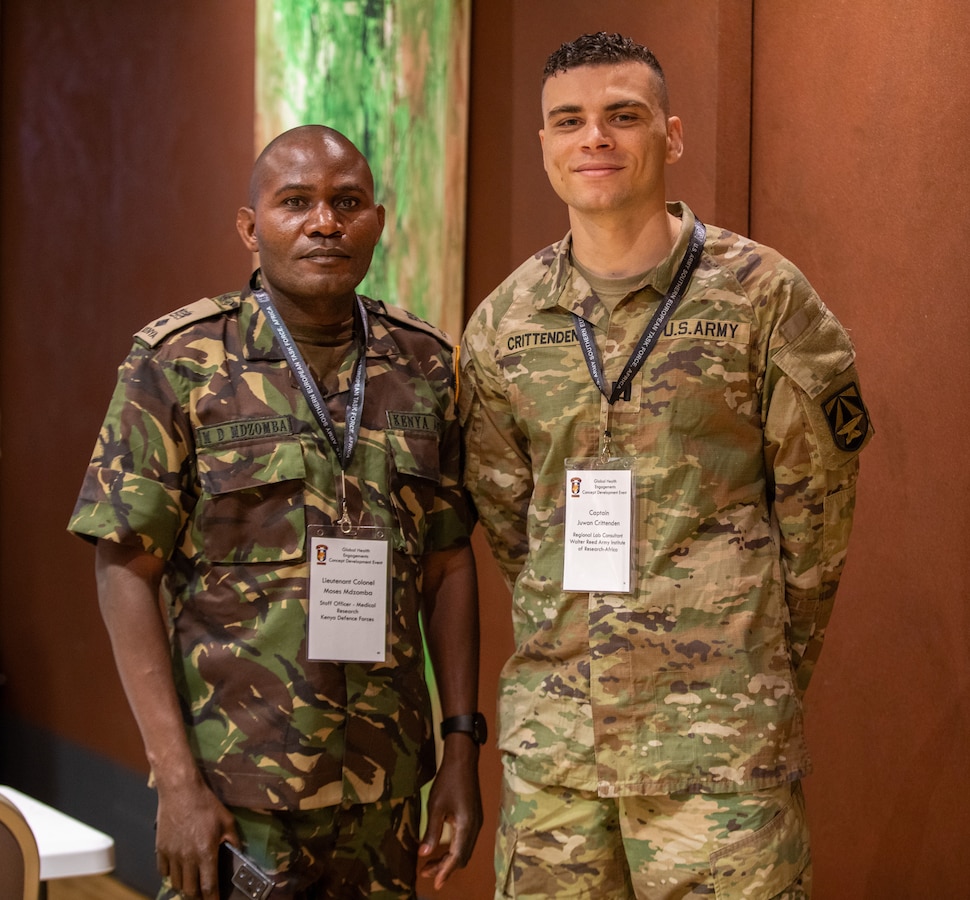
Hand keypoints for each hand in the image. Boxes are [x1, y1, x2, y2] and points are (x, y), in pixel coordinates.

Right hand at [155, 775, 238, 899]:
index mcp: (206, 852)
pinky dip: (170, 875)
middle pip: (191, 890)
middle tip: (204, 895)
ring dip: (184, 886)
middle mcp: (187, 858)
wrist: (180, 791)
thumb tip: (238, 854)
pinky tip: (177, 870)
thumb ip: (233, 840)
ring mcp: (172, 854)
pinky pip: (163, 871)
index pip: (209, 886)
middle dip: (198, 897)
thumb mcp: (227, 821)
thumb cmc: (206, 804)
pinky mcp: (160, 849)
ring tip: (191, 883)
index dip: (212, 899)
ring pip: (176, 883)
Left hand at [417, 738, 482, 889]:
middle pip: (462, 857)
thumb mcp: (436, 806)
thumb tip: (423, 854)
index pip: (456, 857)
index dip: (445, 871)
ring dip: (449, 859)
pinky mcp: (474, 817)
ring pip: (465, 850)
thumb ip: (432, 832)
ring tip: (430, 863)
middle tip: (426, 872)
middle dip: (445, 868)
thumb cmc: (447, 781)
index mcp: (466, 826)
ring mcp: (477, 822)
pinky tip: (442, 849)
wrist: (463, 761)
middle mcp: (475, 827)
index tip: (434, 884)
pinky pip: (466, 841)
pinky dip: (454, 849)